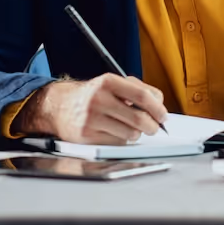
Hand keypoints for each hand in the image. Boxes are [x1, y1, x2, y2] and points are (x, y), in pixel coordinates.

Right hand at [14, 75, 167, 143]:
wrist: (60, 106)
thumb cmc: (93, 96)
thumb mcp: (113, 84)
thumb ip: (138, 90)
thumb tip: (159, 105)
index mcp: (108, 82)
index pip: (141, 96)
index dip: (157, 108)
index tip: (163, 116)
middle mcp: (98, 99)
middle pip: (138, 118)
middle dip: (152, 126)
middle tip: (154, 128)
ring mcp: (91, 118)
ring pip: (129, 133)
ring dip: (137, 134)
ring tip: (132, 128)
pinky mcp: (87, 136)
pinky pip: (116, 142)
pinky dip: (122, 140)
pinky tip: (116, 132)